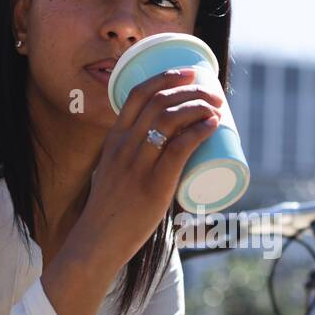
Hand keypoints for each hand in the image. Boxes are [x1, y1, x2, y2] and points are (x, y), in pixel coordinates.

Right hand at [79, 67, 223, 267]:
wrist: (98, 241)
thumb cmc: (111, 210)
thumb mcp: (115, 172)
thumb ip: (135, 159)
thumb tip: (168, 150)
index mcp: (113, 139)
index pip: (137, 94)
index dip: (165, 77)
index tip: (188, 73)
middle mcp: (124, 146)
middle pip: (159, 101)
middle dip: (190, 88)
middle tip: (211, 91)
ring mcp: (138, 164)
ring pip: (171, 119)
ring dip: (199, 105)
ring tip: (217, 106)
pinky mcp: (154, 185)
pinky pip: (179, 147)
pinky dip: (199, 130)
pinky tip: (212, 124)